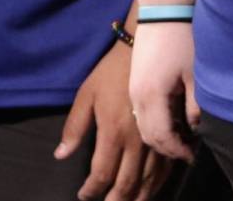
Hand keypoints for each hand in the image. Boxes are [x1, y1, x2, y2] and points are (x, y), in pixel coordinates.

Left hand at [58, 37, 172, 200]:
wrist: (145, 47)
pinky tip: (150, 188)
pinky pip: (167, 165)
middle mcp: (137, 140)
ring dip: (138, 196)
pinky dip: (158, 181)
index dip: (92, 190)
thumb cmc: (111, 71)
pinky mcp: (171, 130)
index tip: (84, 195)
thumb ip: (74, 127)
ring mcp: (157, 136)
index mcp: (113, 132)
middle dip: (115, 200)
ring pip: (150, 178)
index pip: (102, 174)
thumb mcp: (86, 94)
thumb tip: (61, 155)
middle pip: (127, 183)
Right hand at [128, 21, 198, 161]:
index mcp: (151, 97)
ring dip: (158, 139)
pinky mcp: (135, 81)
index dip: (177, 150)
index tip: (193, 156)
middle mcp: (137, 97)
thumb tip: (196, 129)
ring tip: (178, 141)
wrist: (163, 9)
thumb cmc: (183, 39)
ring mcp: (134, 89)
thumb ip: (195, 106)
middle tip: (186, 153)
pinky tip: (169, 121)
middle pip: (147, 137)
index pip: (161, 137)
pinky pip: (140, 113)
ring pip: (141, 126)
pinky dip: (153, 125)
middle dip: (166, 150)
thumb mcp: (196, 74)